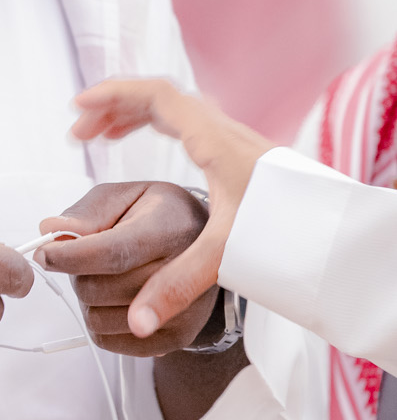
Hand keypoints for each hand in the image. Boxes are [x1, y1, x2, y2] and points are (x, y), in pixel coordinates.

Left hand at [36, 182, 218, 355]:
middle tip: (90, 261)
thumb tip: (55, 230)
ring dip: (89, 301)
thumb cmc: (159, 219)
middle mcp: (187, 271)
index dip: (71, 257)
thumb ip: (89, 211)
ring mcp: (185, 310)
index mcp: (171, 227)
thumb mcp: (127, 197)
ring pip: (99, 319)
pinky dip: (100, 322)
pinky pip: (109, 341)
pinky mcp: (177, 337)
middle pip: (100, 289)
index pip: (113, 252)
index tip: (44, 255)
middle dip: (79, 275)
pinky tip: (117, 300)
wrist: (207, 250)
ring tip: (108, 279)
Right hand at [68, 79, 273, 333]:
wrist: (340, 231)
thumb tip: (137, 323)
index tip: (79, 107)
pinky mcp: (242, 155)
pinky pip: (191, 126)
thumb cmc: (290, 231)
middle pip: (160, 98)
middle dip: (114, 107)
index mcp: (214, 142)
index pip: (156, 98)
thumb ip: (177, 286)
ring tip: (100, 137)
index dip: (113, 97)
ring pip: (176, 110)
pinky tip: (146, 150)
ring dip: (134, 116)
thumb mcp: (226, 255)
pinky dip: (159, 128)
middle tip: (78, 131)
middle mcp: (224, 133)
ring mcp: (234, 141)